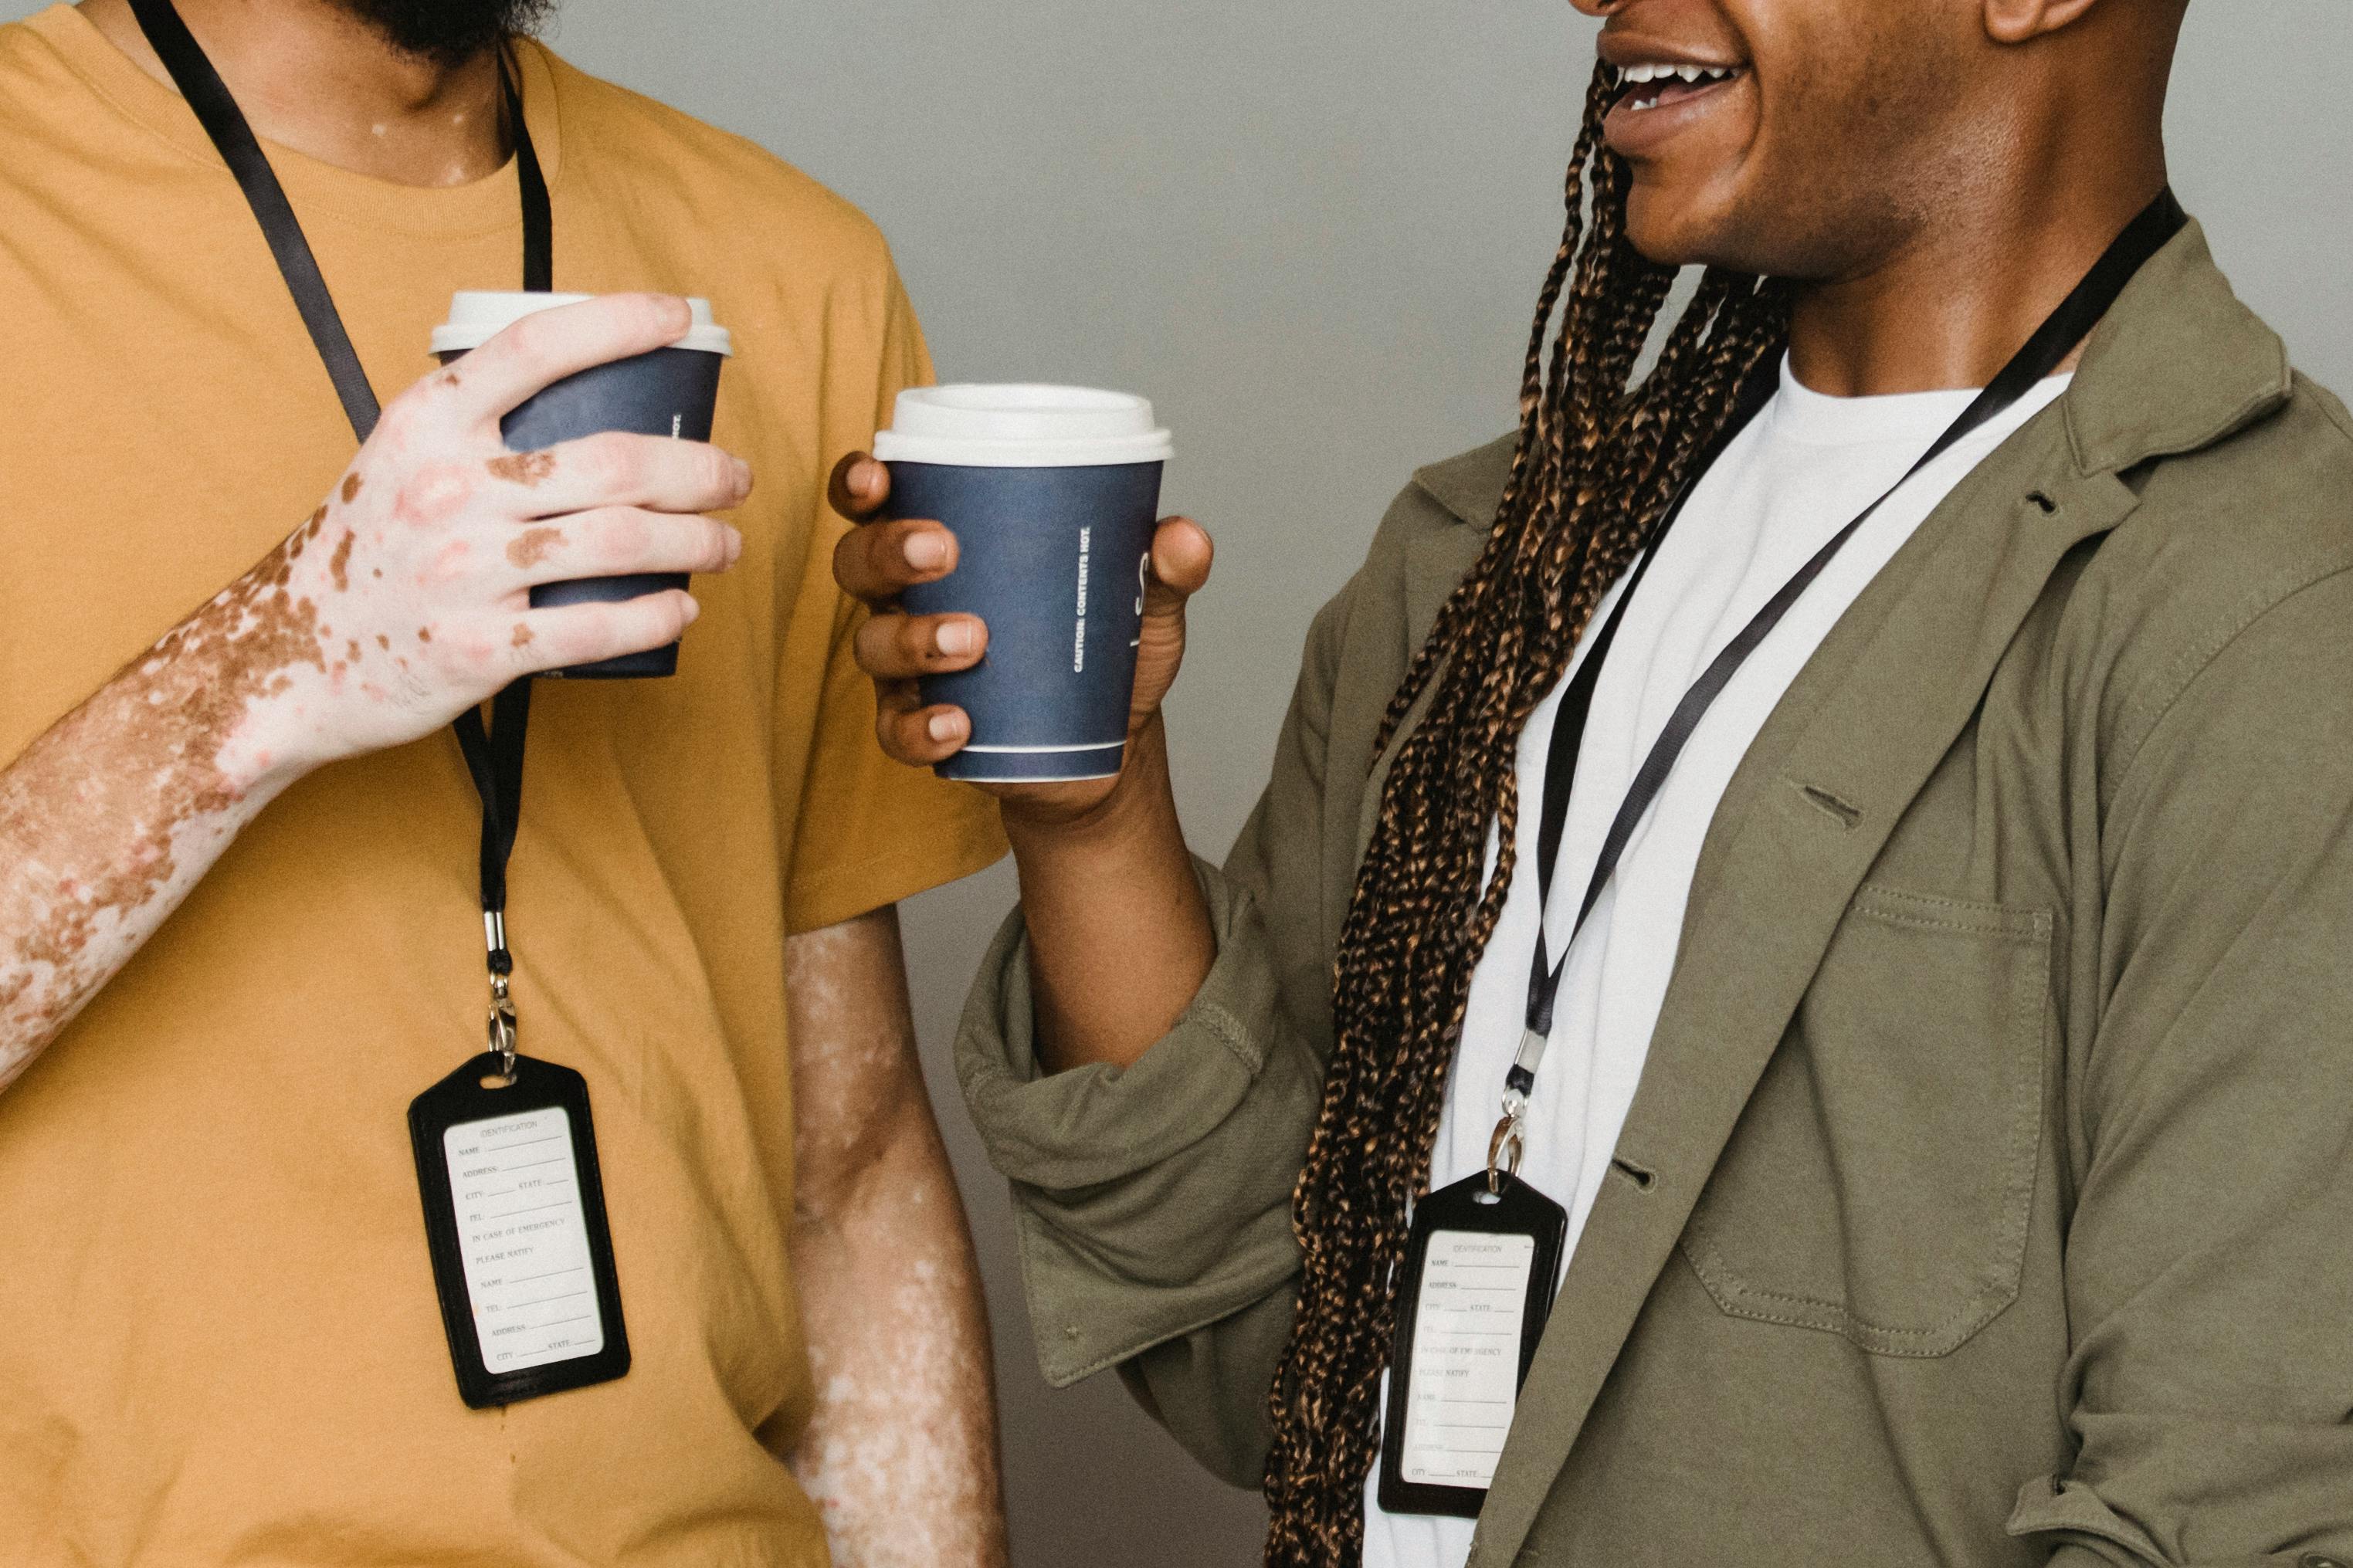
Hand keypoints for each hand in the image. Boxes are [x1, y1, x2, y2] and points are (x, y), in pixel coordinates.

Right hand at [214, 294, 748, 780]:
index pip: (536, 346)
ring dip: (698, 541)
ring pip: (621, 542)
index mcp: (426, 423)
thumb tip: (592, 390)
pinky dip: (656, 616)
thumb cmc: (368, 550)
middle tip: (736, 477)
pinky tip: (682, 607)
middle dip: (699, 468)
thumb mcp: (400, 458)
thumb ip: (477, 424)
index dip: (619, 321)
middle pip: (614, 459)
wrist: (282, 660)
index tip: (679, 317)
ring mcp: (462, 571)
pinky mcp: (477, 649)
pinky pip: (595, 627)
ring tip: (728, 543)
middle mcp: (445, 489)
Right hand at [828, 452, 1212, 821]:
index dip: (861, 484)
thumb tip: (1184, 536)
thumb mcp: (1143, 605)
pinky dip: (921, 726)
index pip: (879, 502)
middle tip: (942, 553)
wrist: (1109, 750)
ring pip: (873, 644)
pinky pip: (897, 729)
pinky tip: (958, 723)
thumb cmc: (1106, 651)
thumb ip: (1164, 568)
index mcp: (944, 546)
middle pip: (859, 565)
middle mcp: (909, 600)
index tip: (878, 477)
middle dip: (887, 552)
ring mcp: (909, 668)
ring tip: (972, 642)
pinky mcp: (925, 729)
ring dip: (913, 638)